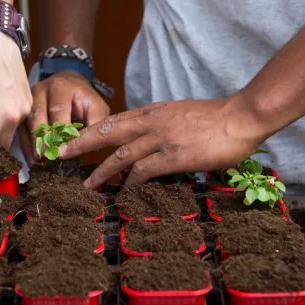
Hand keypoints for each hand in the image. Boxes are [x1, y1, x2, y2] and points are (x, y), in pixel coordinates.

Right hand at [20, 70, 109, 165]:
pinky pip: (21, 130)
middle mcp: (41, 90)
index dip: (60, 131)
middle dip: (43, 139)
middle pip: (38, 116)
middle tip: (48, 157)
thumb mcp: (95, 106)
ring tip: (39, 162)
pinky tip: (32, 160)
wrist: (68, 84)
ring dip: (33, 145)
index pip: (58, 110)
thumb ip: (95, 121)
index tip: (64, 149)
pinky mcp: (23, 111)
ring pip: (27, 124)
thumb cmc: (83, 99)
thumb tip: (90, 143)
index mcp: (61, 87)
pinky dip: (26, 146)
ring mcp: (28, 101)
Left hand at [58, 95, 267, 188]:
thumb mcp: (182, 114)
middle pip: (107, 131)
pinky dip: (131, 183)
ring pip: (121, 155)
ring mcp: (162, 138)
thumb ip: (162, 124)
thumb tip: (149, 141)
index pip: (115, 119)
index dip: (93, 130)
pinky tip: (123, 193)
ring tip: (87, 185)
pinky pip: (144, 172)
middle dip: (81, 143)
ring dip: (101, 171)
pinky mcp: (174, 156)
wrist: (243, 116)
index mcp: (154, 111)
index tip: (76, 139)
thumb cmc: (217, 118)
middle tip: (61, 154)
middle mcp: (152, 121)